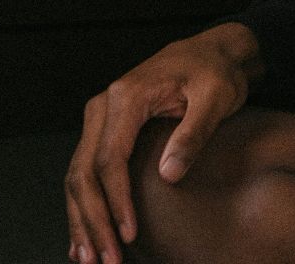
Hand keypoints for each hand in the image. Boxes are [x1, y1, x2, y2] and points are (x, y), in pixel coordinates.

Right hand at [64, 22, 263, 263]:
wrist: (213, 52)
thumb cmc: (217, 72)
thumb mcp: (216, 97)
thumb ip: (193, 134)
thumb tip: (169, 175)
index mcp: (126, 97)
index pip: (110, 159)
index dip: (117, 201)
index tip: (129, 234)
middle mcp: (103, 106)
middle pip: (83, 173)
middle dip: (93, 220)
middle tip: (107, 259)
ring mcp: (100, 118)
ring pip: (77, 177)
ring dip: (82, 220)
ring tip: (90, 259)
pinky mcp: (105, 130)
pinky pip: (85, 172)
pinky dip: (83, 206)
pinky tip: (85, 237)